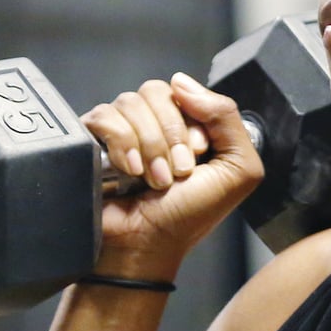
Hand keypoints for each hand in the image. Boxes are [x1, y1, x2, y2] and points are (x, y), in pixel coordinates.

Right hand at [79, 73, 264, 276]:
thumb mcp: (237, 170)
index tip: (197, 159)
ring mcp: (122, 129)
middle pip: (157, 91)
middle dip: (170, 136)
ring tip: (154, 180)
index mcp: (189, 125)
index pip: (187, 92)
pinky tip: (129, 172)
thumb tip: (183, 83)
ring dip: (149, 146)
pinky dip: (121, 144)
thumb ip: (228, 118)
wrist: (145, 247)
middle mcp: (155, 123)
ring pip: (131, 102)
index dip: (193, 125)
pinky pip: (104, 116)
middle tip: (176, 174)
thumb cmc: (188, 217)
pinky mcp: (93, 138)